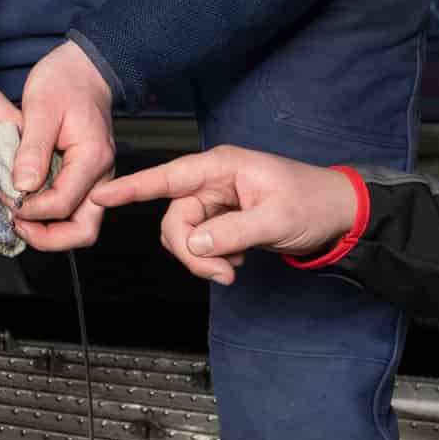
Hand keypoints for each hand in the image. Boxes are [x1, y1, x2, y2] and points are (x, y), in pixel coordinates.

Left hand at [7, 42, 121, 251]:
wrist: (84, 69)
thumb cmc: (65, 81)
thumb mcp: (42, 108)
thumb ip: (33, 150)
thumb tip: (23, 187)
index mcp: (92, 158)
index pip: (63, 204)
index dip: (31, 210)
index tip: (5, 198)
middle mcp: (102, 175)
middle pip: (82, 230)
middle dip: (46, 237)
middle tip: (14, 224)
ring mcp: (96, 179)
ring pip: (79, 226)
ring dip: (47, 231)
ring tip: (17, 217)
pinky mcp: (85, 178)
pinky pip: (72, 210)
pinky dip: (48, 217)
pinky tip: (25, 205)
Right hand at [90, 145, 358, 286]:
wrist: (338, 216)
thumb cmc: (314, 203)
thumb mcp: (276, 219)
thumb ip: (232, 232)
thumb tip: (194, 244)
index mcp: (222, 167)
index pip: (168, 176)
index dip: (133, 188)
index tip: (101, 196)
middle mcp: (213, 181)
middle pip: (175, 218)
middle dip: (191, 251)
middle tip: (223, 272)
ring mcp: (217, 202)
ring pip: (186, 236)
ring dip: (204, 259)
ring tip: (236, 267)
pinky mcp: (223, 222)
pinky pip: (201, 244)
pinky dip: (214, 258)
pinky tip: (238, 260)